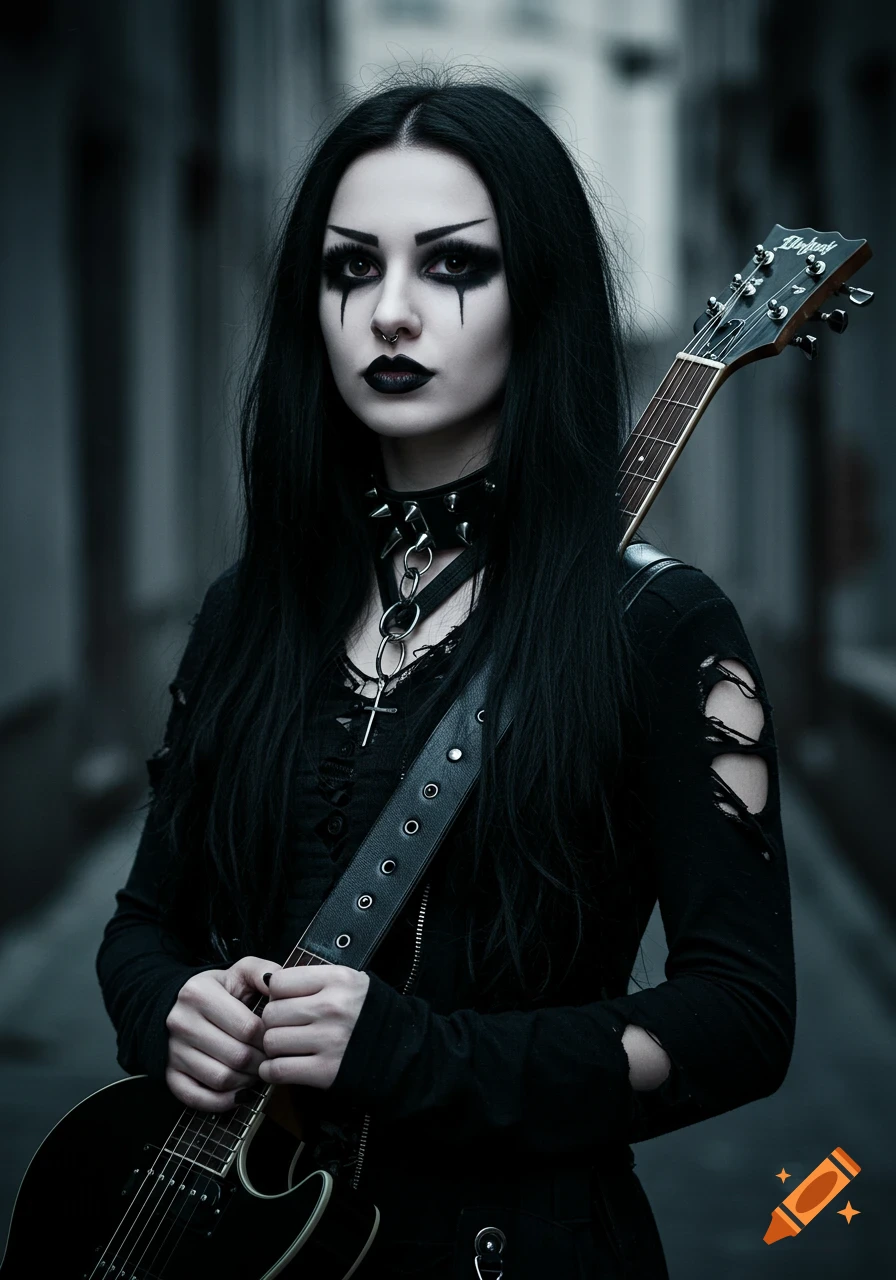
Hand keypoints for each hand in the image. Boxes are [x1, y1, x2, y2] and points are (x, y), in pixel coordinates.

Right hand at [165, 955, 277, 1111]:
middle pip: (237, 1057)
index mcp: (199, 994)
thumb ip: (263, 972)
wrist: (175, 1003)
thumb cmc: (216, 990)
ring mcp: (172, 1051)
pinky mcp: (169, 1073)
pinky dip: (222, 1101)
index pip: (248, 1028)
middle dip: (261, 1062)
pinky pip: (197, 1098)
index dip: (269, 1038)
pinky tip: (238, 1092)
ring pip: (221, 1079)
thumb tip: (279, 982)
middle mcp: (181, 1022)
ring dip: (246, 1082)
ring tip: (255, 1071)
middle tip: (270, 1059)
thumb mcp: (239, 971)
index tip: (276, 1038)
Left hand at [259, 965, 369, 1089]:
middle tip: (284, 1027)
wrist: (403, 1049)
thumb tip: (273, 985)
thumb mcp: (351, 983)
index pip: (279, 982)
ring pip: (272, 1041)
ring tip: (285, 1047)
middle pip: (271, 1012)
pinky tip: (277, 1068)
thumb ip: (316, 980)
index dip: (276, 994)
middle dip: (273, 1022)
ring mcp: (329, 1040)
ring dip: (273, 1047)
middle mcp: (331, 1007)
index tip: (284, 1002)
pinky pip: (279, 1070)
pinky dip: (271, 1071)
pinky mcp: (326, 1071)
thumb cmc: (370, 1015)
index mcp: (337, 980)